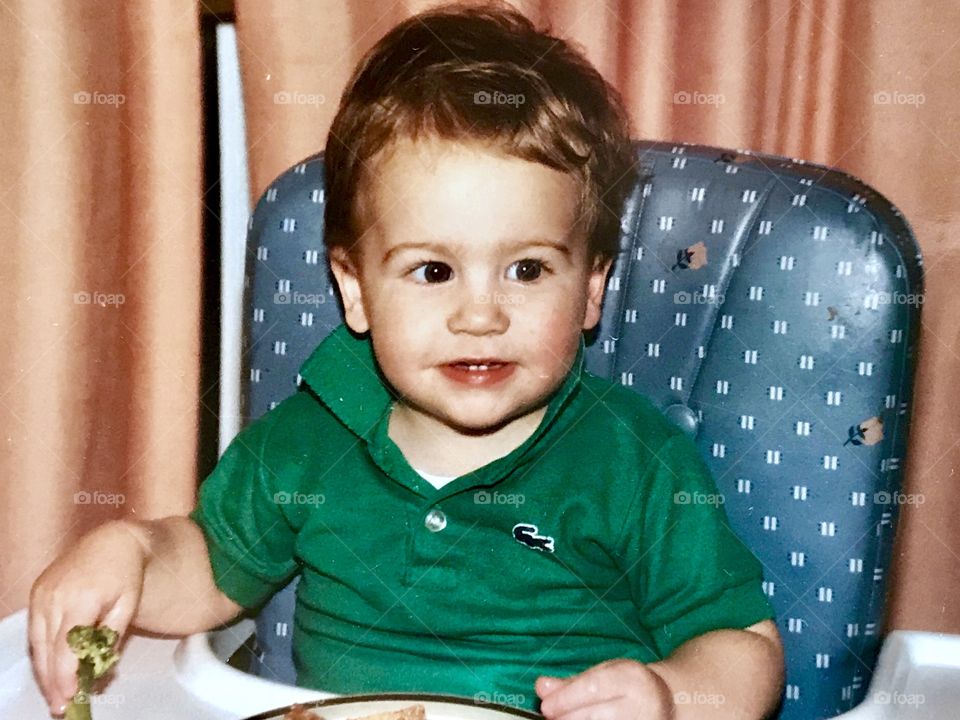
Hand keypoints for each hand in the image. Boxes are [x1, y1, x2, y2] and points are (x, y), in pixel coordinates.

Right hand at [28, 520, 146, 715]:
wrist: (112, 541)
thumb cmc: (126, 574)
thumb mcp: (128, 605)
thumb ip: (111, 637)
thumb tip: (98, 671)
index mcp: (82, 599)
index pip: (67, 647)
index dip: (66, 675)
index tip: (71, 696)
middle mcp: (55, 597)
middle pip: (48, 649)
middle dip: (53, 681)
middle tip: (61, 707)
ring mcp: (42, 594)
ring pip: (37, 643)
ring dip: (44, 671)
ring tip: (55, 694)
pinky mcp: (36, 593)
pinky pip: (34, 630)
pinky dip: (41, 652)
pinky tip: (49, 669)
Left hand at [536, 659, 674, 719]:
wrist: (670, 700)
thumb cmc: (628, 685)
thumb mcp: (603, 674)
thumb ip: (571, 683)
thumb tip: (541, 686)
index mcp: (630, 676)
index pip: (594, 687)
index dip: (567, 698)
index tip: (546, 707)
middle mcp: (643, 701)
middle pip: (598, 715)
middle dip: (569, 719)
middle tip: (550, 719)